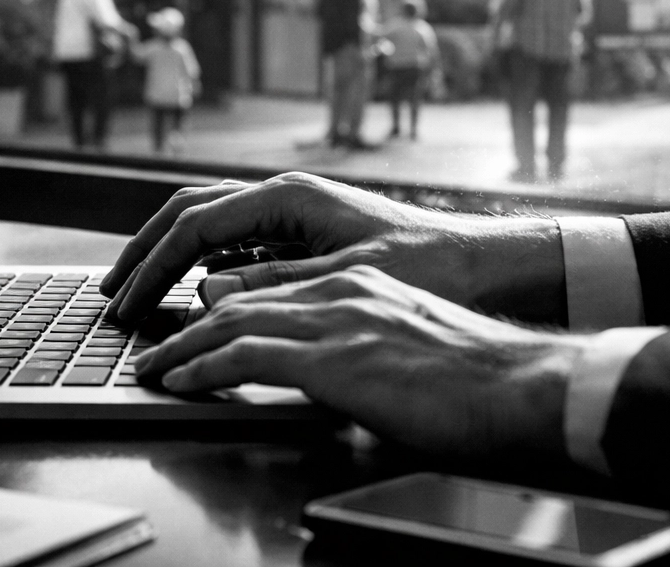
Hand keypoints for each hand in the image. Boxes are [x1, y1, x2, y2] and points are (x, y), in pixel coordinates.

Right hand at [99, 173, 563, 323]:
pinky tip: (193, 293)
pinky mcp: (304, 234)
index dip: (153, 268)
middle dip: (145, 251)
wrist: (482, 264)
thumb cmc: (429, 266)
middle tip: (110, 293)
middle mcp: (284, 196)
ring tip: (139, 290)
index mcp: (288, 197)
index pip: (194, 226)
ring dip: (170, 256)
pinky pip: (238, 243)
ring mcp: (293, 213)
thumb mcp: (348, 282)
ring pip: (210, 224)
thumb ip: (276, 286)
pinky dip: (203, 264)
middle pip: (189, 213)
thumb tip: (207, 295)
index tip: (125, 306)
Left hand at [134, 266, 578, 459]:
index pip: (270, 291)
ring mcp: (336, 320)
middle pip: (239, 298)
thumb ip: (363, 345)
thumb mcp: (406, 346)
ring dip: (180, 345)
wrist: (519, 383)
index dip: (222, 310)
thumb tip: (340, 368)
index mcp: (358, 285)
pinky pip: (245, 355)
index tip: (192, 331)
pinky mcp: (333, 357)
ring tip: (150, 366)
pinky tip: (178, 380)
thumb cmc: (475, 377)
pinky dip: (201, 365)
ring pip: (231, 320)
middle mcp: (340, 291)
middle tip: (152, 343)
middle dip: (186, 321)